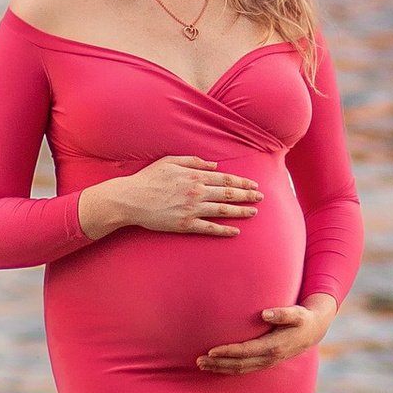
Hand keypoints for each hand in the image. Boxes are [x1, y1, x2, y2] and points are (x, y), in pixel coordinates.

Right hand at [79, 156, 261, 241]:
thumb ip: (194, 161)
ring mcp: (192, 210)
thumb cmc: (149, 178)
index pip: (224, 178)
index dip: (241, 181)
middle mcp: (197, 192)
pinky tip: (235, 231)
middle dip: (247, 195)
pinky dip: (224, 230)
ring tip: (254, 212)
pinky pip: (210, 228)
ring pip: (223, 210)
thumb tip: (214, 165)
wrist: (132, 199)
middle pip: (228, 193)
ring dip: (241, 211)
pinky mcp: (186, 225)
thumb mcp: (170, 161)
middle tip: (261, 197)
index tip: (254, 183)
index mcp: (194, 176)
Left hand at [199, 295, 337, 374]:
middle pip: (238, 365)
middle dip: (218, 363)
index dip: (227, 352)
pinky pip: (244, 369)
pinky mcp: (265, 362)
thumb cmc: (302, 319)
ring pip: (239, 370)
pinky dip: (228, 369)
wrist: (313, 331)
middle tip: (199, 360)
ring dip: (220, 368)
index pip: (245, 352)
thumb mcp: (296, 313)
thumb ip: (282, 313)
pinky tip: (217, 365)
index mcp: (273, 346)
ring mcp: (266, 362)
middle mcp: (268, 358)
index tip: (211, 350)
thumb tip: (265, 314)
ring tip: (202, 365)